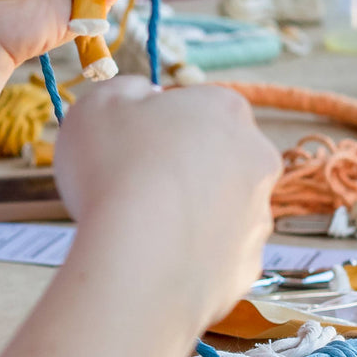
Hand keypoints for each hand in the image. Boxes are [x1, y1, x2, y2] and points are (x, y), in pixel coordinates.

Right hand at [55, 77, 279, 327]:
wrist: (139, 261)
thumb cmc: (115, 169)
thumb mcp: (100, 102)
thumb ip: (125, 89)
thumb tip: (142, 95)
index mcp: (226, 108)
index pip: (196, 106)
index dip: (157, 124)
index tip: (128, 143)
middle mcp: (255, 157)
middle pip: (215, 155)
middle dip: (181, 168)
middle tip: (132, 186)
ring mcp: (257, 214)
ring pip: (218, 207)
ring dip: (188, 212)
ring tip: (139, 228)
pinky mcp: (247, 266)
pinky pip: (215, 254)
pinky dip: (190, 256)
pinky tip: (156, 259)